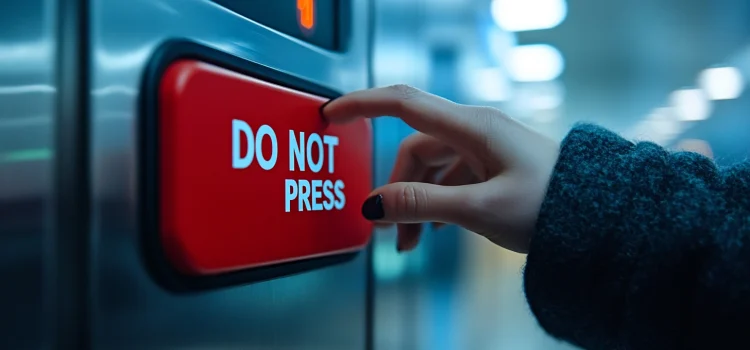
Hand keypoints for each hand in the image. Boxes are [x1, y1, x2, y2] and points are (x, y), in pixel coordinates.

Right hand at [321, 85, 559, 252]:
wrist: (601, 218)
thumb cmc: (552, 206)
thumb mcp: (480, 209)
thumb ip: (422, 204)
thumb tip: (374, 205)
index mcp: (472, 127)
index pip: (403, 103)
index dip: (361, 105)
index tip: (331, 115)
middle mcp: (476, 131)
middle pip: (414, 148)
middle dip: (395, 188)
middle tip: (389, 231)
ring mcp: (486, 148)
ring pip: (432, 167)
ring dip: (415, 201)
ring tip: (412, 242)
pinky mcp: (494, 166)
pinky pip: (451, 178)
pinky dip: (436, 201)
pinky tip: (435, 228)